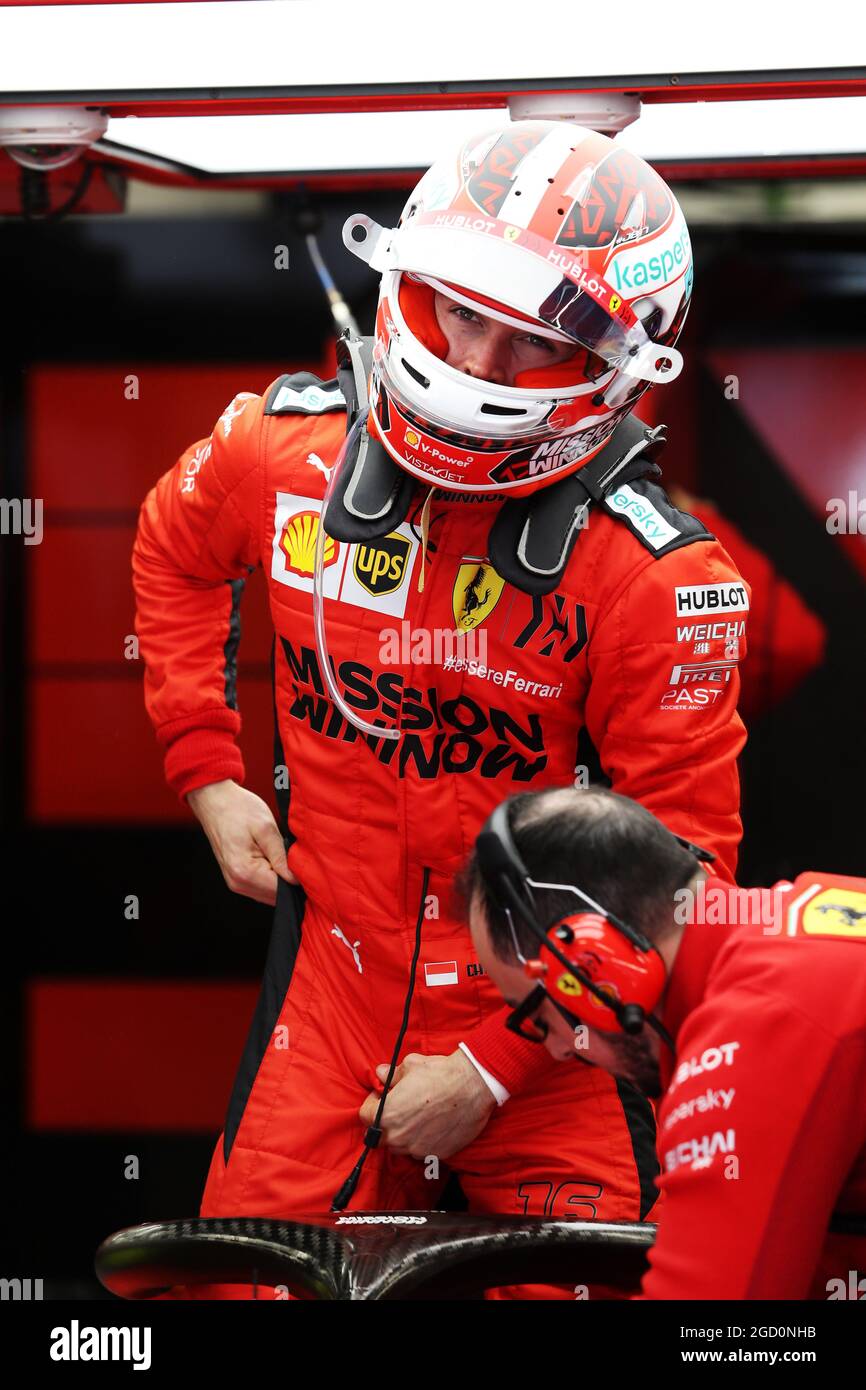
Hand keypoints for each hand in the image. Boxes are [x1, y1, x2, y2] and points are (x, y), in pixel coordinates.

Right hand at [186, 779, 297, 904]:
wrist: (214, 800)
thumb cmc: (238, 809)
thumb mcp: (266, 828)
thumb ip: (281, 857)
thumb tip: (296, 880)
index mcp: (244, 872)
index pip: (281, 891)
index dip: (298, 881)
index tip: (306, 866)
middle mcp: (237, 883)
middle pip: (275, 897)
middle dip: (289, 882)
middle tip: (297, 858)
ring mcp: (235, 882)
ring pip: (268, 894)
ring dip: (280, 880)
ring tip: (281, 854)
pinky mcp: (235, 877)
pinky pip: (260, 887)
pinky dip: (271, 878)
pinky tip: (273, 858)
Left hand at [359, 1050, 496, 1160]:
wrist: (473, 1086)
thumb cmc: (440, 1074)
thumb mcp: (410, 1066)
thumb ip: (391, 1075)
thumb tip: (380, 1074)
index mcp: (387, 1116)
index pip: (364, 1116)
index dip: (372, 1103)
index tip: (382, 1095)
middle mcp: (399, 1137)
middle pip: (380, 1135)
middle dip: (386, 1121)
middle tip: (399, 1106)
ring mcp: (418, 1149)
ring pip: (401, 1146)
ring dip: (403, 1133)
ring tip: (418, 1115)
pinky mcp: (436, 1155)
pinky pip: (421, 1151)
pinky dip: (422, 1140)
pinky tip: (433, 1123)